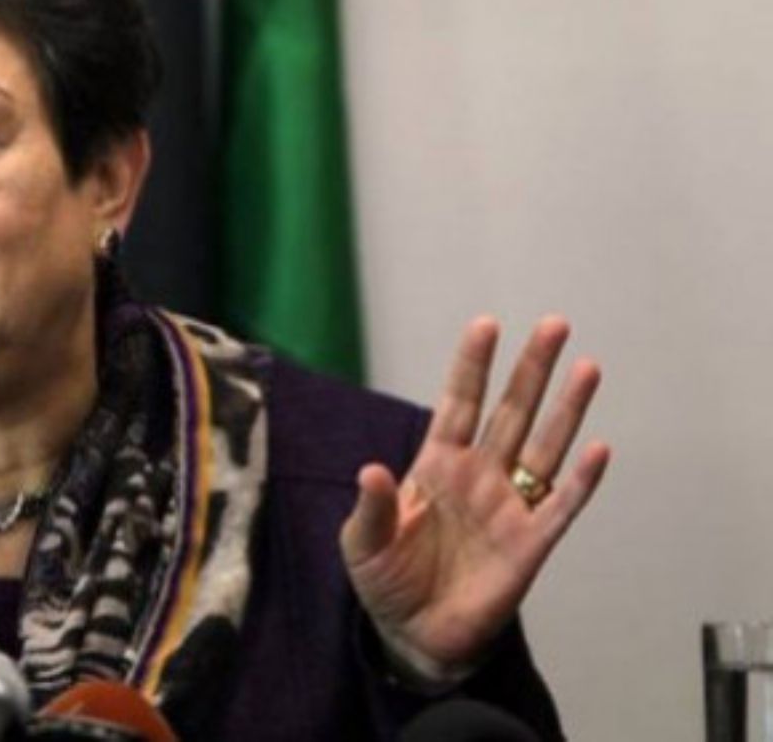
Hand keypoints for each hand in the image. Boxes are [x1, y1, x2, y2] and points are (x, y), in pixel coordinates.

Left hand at [339, 315, 611, 678]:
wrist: (415, 635)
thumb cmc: (387, 580)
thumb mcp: (362, 544)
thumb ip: (371, 508)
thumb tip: (370, 471)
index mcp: (435, 465)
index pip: (457, 404)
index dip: (471, 366)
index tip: (487, 324)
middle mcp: (478, 476)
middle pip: (510, 412)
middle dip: (531, 370)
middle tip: (555, 324)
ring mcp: (508, 507)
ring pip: (543, 447)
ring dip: (566, 410)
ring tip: (587, 366)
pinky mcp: (530, 544)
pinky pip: (561, 506)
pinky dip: (581, 481)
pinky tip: (598, 448)